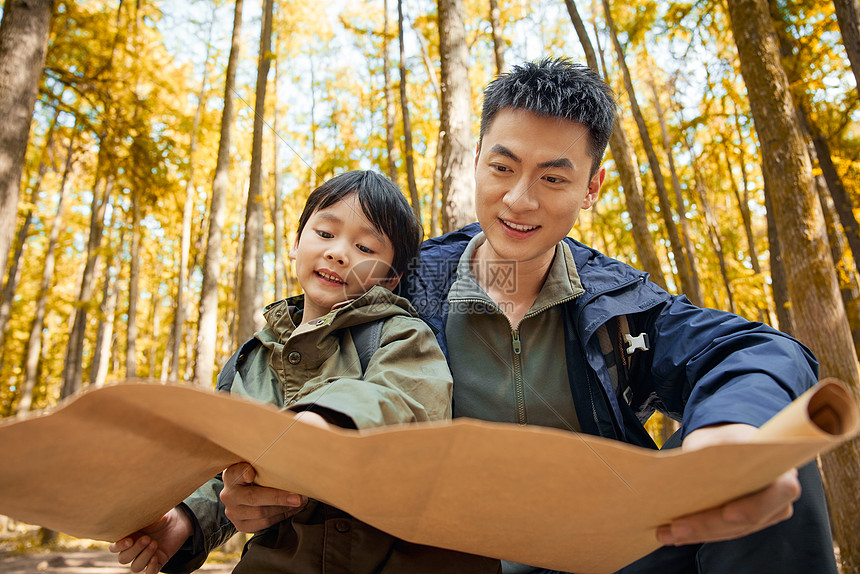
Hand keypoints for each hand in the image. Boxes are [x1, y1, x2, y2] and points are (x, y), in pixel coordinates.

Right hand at [109, 507, 192, 573]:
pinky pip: (149, 572)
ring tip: (154, 544)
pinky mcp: (157, 563)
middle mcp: (133, 550)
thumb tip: (131, 510)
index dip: (118, 547)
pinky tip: (156, 557)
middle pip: (123, 559)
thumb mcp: (150, 515)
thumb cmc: (160, 516)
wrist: (178, 521)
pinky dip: (151, 568)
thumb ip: (139, 517)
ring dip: (144, 557)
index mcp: (127, 537)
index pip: (114, 547)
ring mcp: (145, 557)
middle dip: (135, 550)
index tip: (129, 540)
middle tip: (147, 538)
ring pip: (135, 567)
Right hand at [221, 462, 307, 532]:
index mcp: (231, 476)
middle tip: (299, 497)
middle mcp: (229, 495)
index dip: (243, 472)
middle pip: (253, 497)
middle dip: (279, 498)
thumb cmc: (254, 476)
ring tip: (301, 502)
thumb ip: (264, 465)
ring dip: (284, 508)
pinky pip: (264, 524)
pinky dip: (281, 516)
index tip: (252, 474)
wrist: (242, 494)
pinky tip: (292, 509)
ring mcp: (233, 513)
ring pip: (261, 513)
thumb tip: (288, 467)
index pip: (235, 472)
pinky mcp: (241, 525)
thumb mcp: (255, 467)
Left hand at [656, 424, 800, 545]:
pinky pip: (723, 531)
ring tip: (667, 533)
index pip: (779, 491)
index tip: (728, 512)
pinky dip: (697, 533)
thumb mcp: (717, 437)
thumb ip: (708, 452)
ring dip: (698, 534)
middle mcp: (779, 495)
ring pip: (733, 530)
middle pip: (750, 519)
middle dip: (710, 525)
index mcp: (781, 467)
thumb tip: (685, 469)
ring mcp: (764, 512)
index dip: (756, 505)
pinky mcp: (745, 522)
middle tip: (677, 528)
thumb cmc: (724, 438)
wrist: (726, 441)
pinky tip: (671, 535)